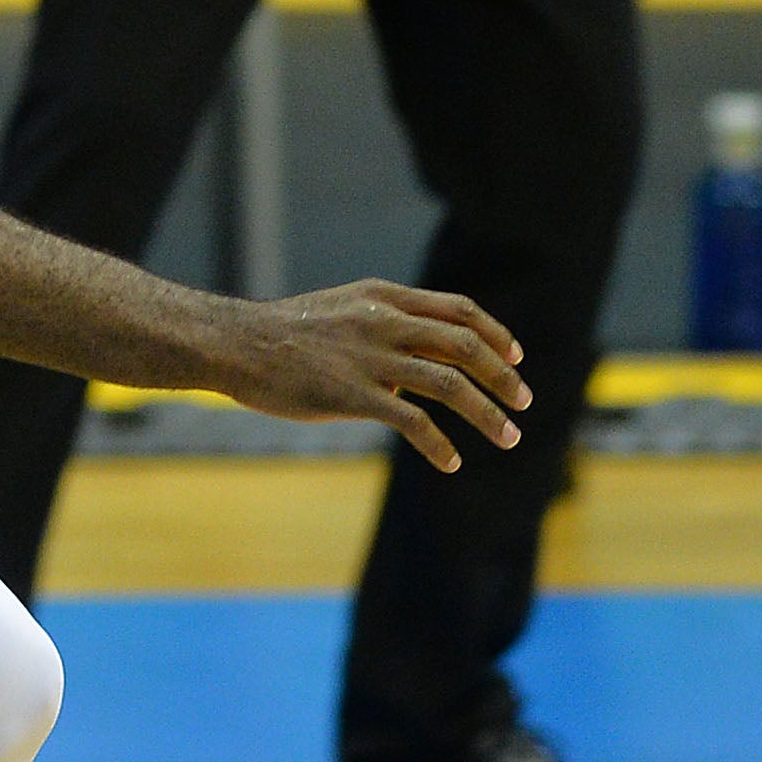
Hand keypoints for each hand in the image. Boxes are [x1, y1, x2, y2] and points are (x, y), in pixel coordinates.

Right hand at [228, 279, 530, 470]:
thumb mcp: (341, 312)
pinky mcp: (353, 395)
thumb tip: (415, 368)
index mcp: (384, 298)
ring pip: (451, 384)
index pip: (459, 310)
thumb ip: (382, 328)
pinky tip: (451, 463)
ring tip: (510, 436)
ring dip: (488, 413)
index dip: (496, 333)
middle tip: (525, 401)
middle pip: (466, 345)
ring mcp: (371, 358)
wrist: (236, 344)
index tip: (515, 356)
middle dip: (503, 376)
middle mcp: (385, 322)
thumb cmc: (284, 334)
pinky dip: (440, 445)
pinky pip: (413, 422)